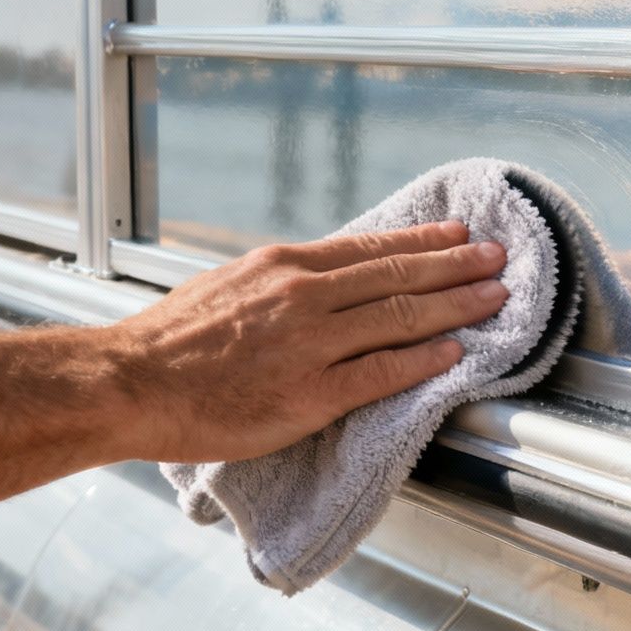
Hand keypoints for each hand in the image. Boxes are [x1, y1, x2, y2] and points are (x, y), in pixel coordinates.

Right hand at [109, 221, 508, 462]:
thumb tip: (314, 283)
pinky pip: (382, 372)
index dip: (422, 240)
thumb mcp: (225, 287)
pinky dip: (423, 360)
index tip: (458, 235)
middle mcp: (305, 296)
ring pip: (401, 317)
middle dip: (457, 265)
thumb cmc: (167, 342)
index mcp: (284, 267)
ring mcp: (311, 345)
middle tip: (498, 259)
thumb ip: (277, 285)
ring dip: (456, 306)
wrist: (131, 382)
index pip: (370, 247)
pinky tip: (454, 353)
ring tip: (493, 299)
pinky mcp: (311, 395)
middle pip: (399, 274)